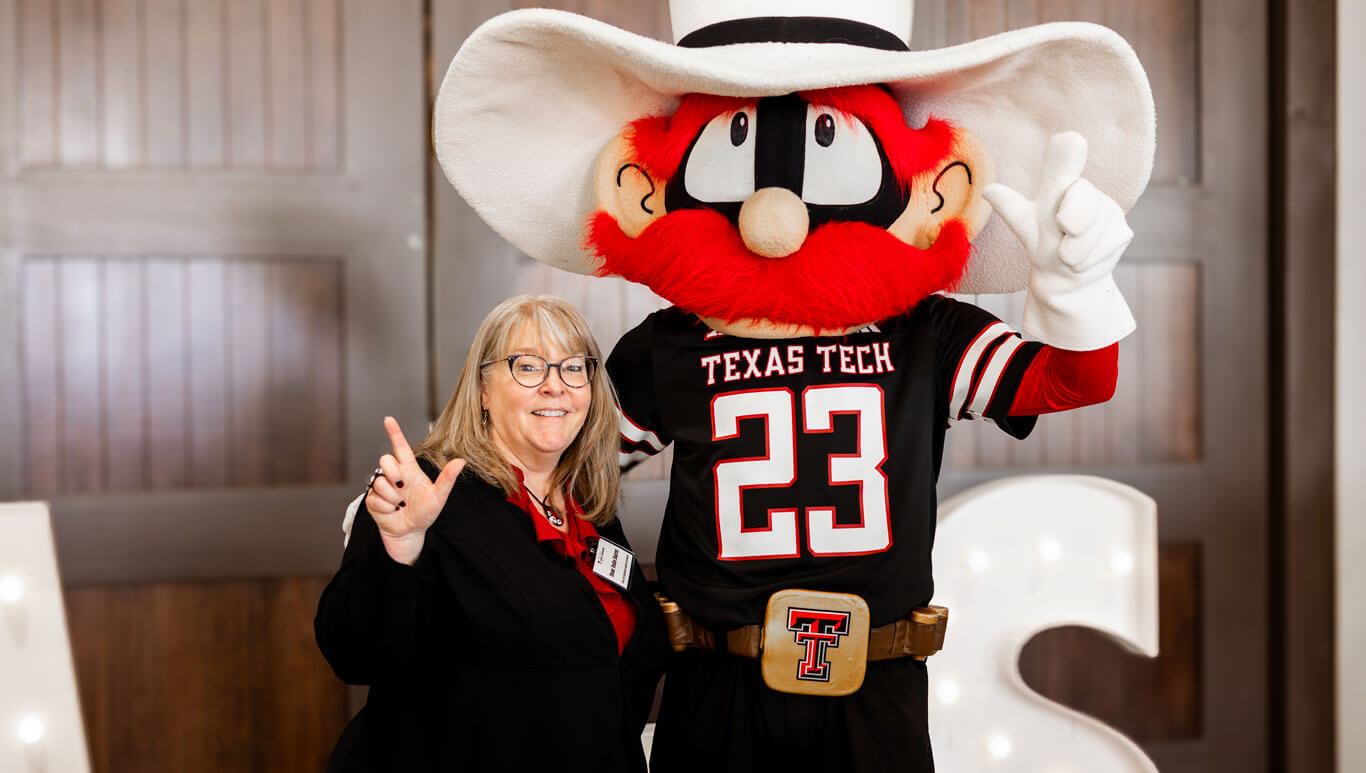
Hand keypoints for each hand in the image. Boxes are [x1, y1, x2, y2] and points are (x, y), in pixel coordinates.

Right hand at [365, 416, 464, 564]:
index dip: (394, 432)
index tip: (388, 419)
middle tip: (403, 487)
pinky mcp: (373, 500)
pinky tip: (392, 511)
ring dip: (393, 497)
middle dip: (393, 472)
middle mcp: (395, 475)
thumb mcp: (439, 496)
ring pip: (380, 482)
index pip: (400, 447)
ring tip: (401, 504)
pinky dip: (386, 507)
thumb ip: (447, 478)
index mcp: (410, 469)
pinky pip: (375, 498)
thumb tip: (461, 461)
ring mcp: (382, 487)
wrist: (410, 532)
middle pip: (385, 460)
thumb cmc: (425, 512)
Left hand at [983, 132, 1135, 349]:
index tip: (1069, 138)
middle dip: (1071, 222)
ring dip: (1076, 251)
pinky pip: (1107, 245)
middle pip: (1083, 198)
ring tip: (1067, 255)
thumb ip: (1014, 205)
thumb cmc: (1042, 245)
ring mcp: (1107, 208)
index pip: (1065, 162)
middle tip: (1061, 234)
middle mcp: (1084, 190)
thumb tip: (989, 190)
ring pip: (1093, 229)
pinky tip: (1086, 260)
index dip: (1067, 152)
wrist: (1066, 278)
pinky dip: (1090, 260)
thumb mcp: (1025, 226)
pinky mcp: (1122, 229)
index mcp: (1059, 183)